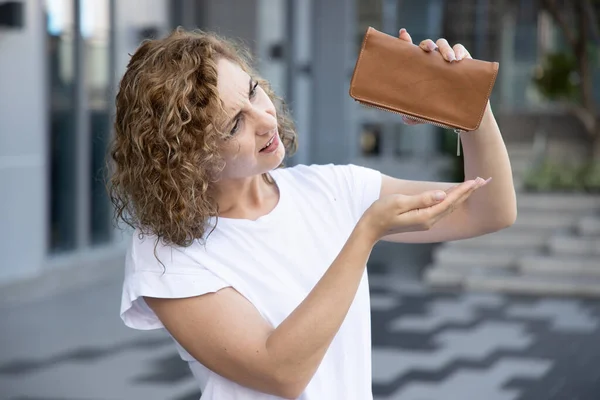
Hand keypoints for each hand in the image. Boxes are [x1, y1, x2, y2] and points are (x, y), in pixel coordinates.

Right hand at [359, 178, 489, 242]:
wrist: (370, 228)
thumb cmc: (380, 213)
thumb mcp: (399, 202)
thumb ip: (422, 199)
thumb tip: (443, 195)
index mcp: (425, 216)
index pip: (449, 201)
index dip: (463, 190)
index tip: (477, 180)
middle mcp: (429, 221)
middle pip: (454, 205)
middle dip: (469, 192)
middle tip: (484, 181)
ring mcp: (426, 222)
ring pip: (449, 207)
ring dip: (462, 196)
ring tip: (474, 185)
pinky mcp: (421, 220)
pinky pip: (442, 208)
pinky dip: (452, 200)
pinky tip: (456, 195)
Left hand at [397, 28, 471, 125]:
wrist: (462, 115)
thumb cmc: (438, 111)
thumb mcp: (424, 114)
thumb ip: (413, 116)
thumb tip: (405, 119)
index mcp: (419, 69)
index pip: (410, 52)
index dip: (405, 42)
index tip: (403, 34)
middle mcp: (432, 61)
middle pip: (427, 45)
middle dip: (427, 44)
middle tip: (428, 50)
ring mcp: (447, 59)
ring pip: (443, 45)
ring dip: (445, 49)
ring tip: (449, 60)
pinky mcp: (463, 61)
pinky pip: (460, 49)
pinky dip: (459, 51)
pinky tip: (459, 59)